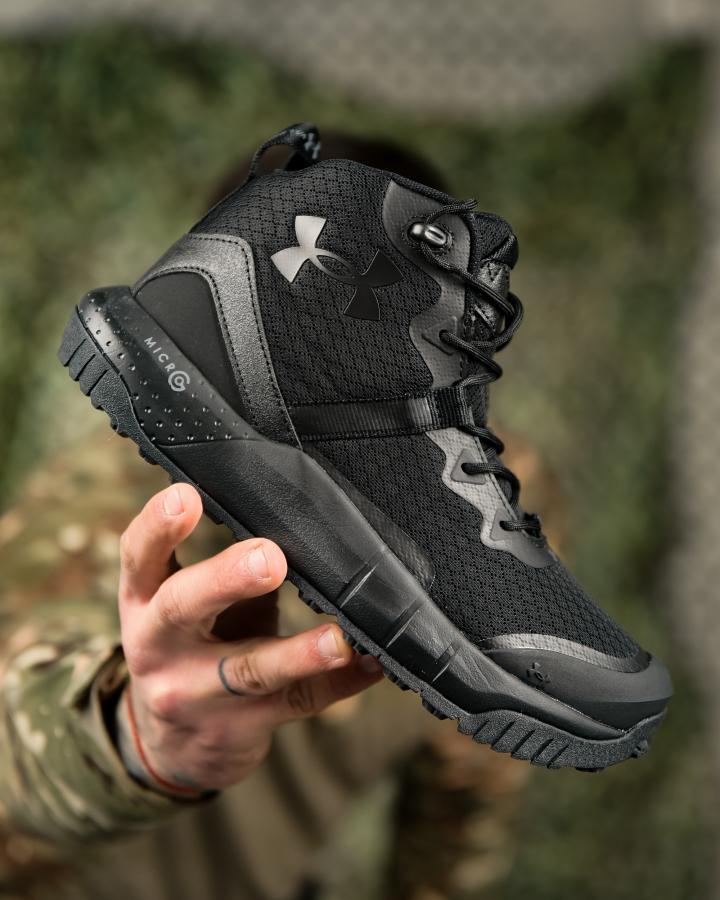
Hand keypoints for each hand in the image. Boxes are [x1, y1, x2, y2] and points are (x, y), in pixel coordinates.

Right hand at [115, 483, 382, 792]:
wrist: (174, 746)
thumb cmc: (191, 645)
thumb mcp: (186, 604)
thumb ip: (227, 566)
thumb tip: (292, 515)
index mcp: (144, 601)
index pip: (138, 556)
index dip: (157, 526)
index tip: (186, 494)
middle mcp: (158, 647)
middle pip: (183, 608)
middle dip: (226, 580)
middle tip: (269, 558)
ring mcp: (196, 694)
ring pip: (249, 671)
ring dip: (297, 653)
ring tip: (337, 640)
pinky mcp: (240, 727)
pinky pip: (297, 702)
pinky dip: (340, 682)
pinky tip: (371, 663)